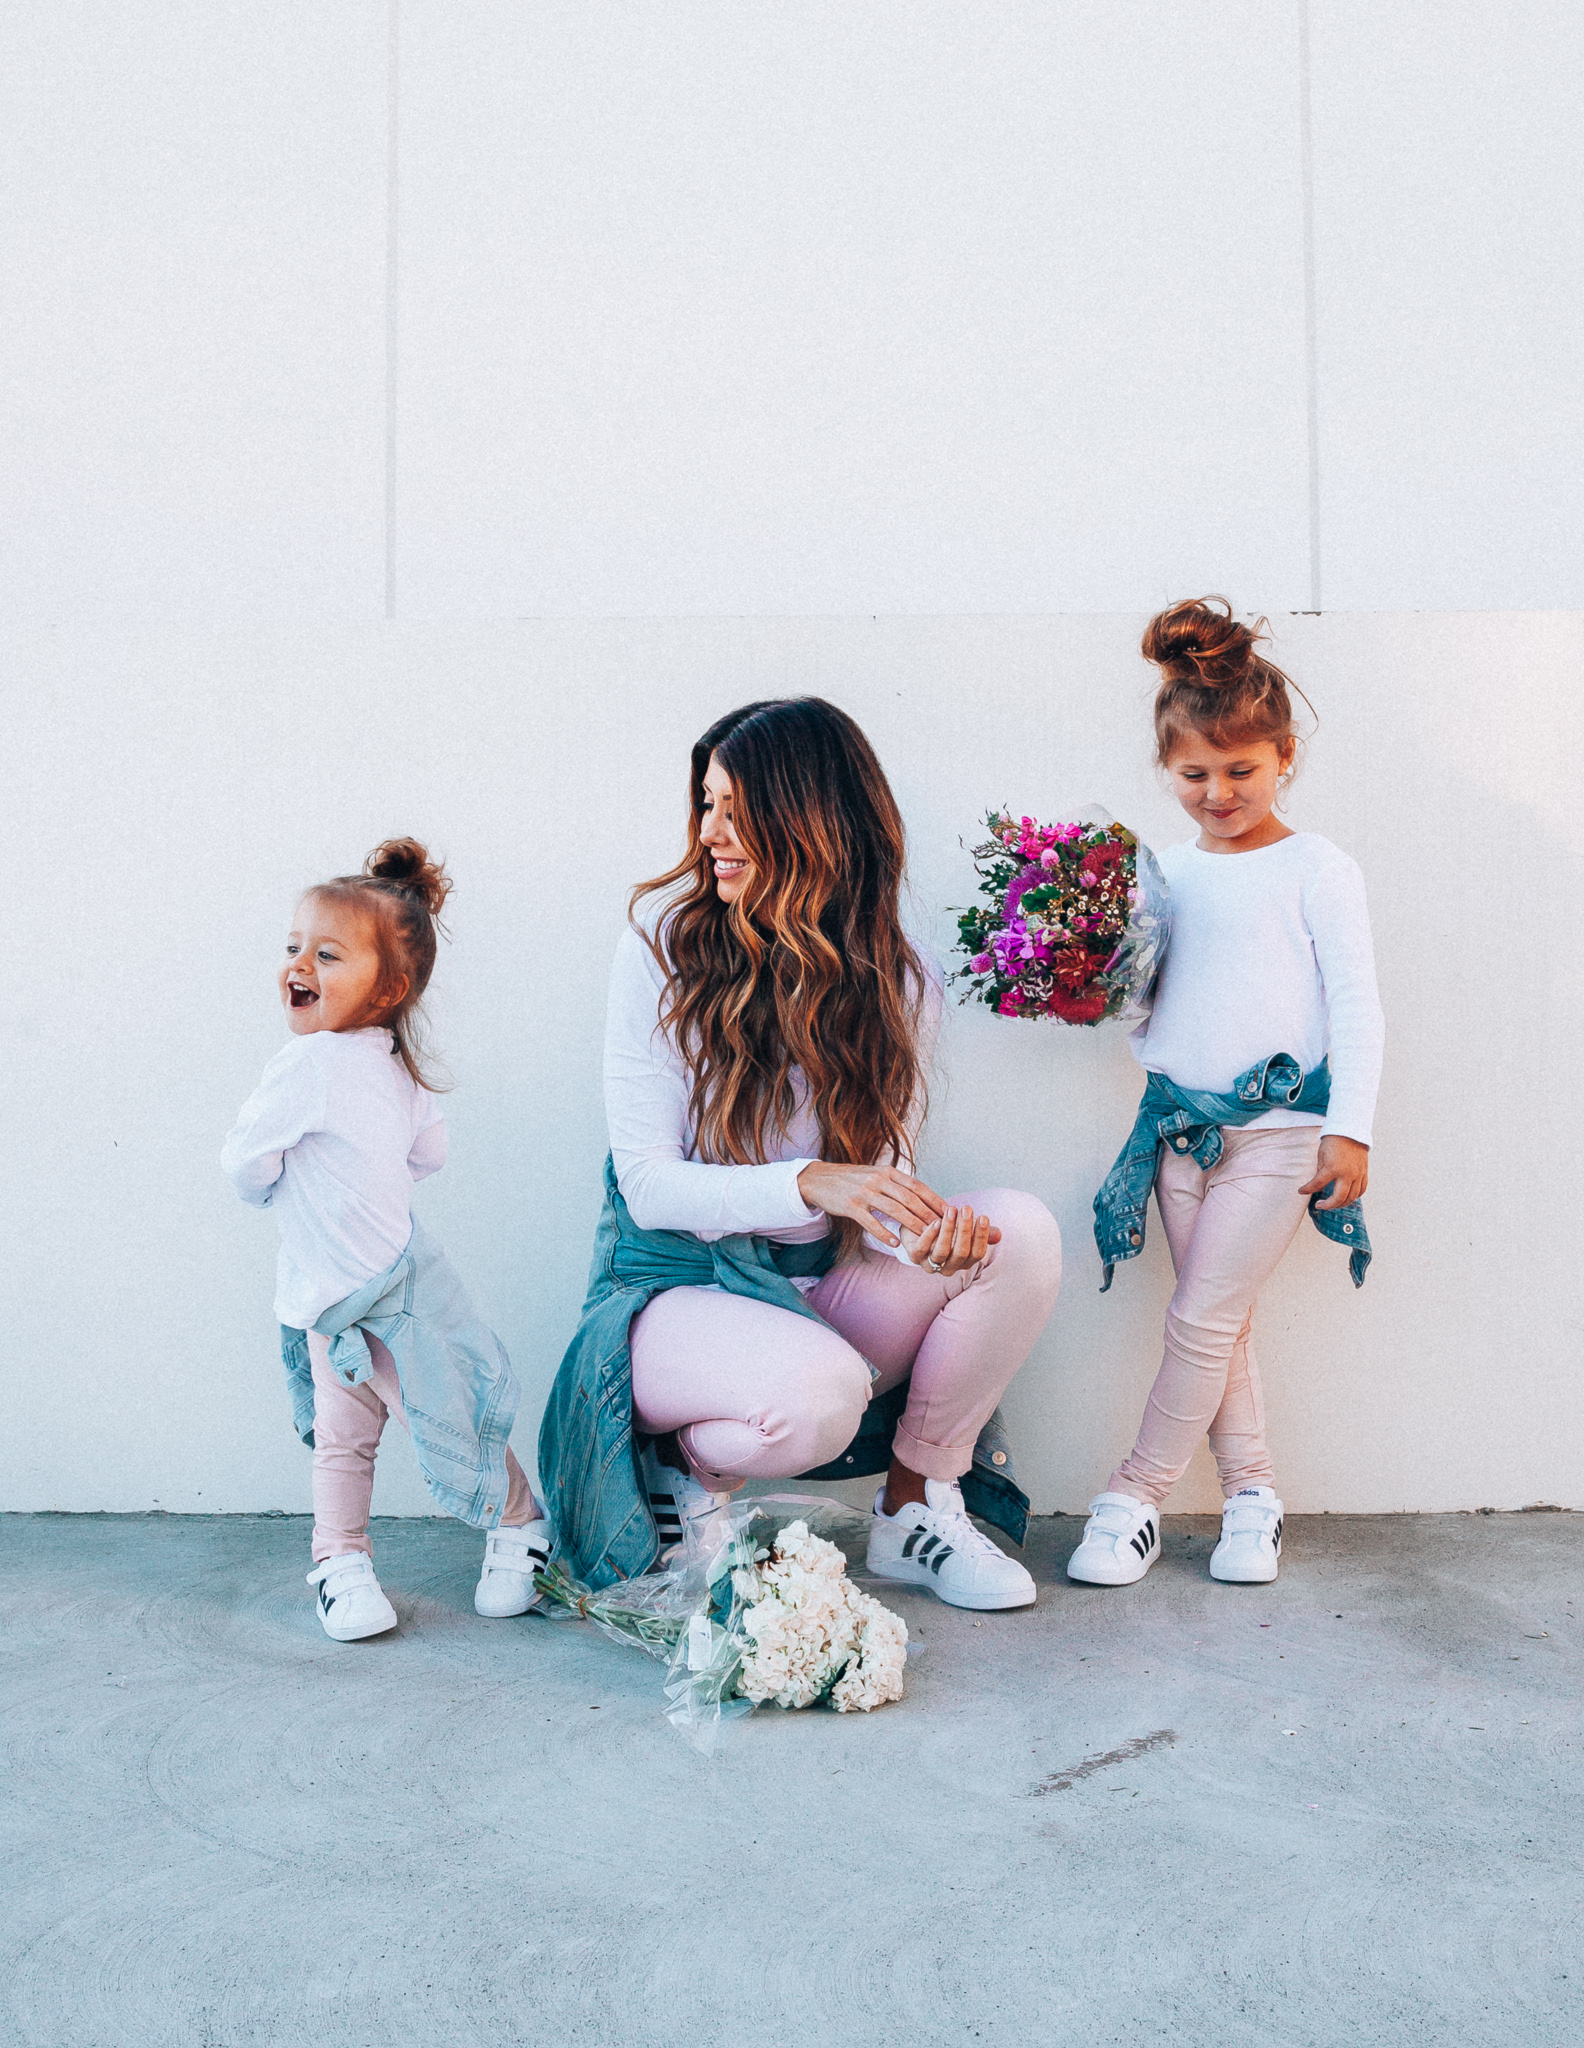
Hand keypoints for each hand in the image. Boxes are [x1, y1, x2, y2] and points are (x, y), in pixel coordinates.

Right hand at [796, 1162, 945, 1247]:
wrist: (820, 1179)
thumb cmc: (852, 1180)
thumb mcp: (876, 1174)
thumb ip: (896, 1183)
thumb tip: (920, 1195)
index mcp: (887, 1172)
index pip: (917, 1186)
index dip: (934, 1199)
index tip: (948, 1211)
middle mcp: (878, 1180)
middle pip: (910, 1199)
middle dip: (928, 1214)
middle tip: (944, 1228)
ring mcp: (864, 1193)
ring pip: (895, 1210)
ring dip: (912, 1224)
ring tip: (925, 1237)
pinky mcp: (851, 1206)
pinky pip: (872, 1222)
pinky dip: (884, 1233)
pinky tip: (895, 1243)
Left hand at [900, 1201, 1000, 1277]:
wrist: (917, 1224)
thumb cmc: (946, 1229)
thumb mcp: (964, 1228)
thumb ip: (981, 1232)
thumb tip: (999, 1234)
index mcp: (964, 1262)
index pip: (977, 1253)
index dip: (981, 1236)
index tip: (983, 1216)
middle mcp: (949, 1267)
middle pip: (961, 1253)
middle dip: (965, 1230)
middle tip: (967, 1209)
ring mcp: (930, 1264)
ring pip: (942, 1251)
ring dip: (948, 1229)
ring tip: (952, 1210)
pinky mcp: (915, 1256)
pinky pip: (922, 1249)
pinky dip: (930, 1235)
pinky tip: (936, 1221)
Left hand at [1300, 1135, 1369, 1210]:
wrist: (1350, 1131)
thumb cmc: (1333, 1142)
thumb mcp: (1321, 1156)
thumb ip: (1320, 1172)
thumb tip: (1318, 1186)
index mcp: (1333, 1168)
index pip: (1317, 1184)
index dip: (1307, 1189)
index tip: (1301, 1191)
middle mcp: (1347, 1174)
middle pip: (1339, 1198)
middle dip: (1328, 1205)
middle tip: (1319, 1205)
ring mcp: (1357, 1174)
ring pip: (1352, 1197)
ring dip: (1341, 1204)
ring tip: (1332, 1204)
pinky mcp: (1364, 1173)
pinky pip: (1361, 1190)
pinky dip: (1354, 1197)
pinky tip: (1346, 1198)